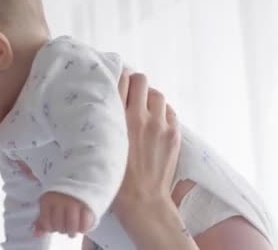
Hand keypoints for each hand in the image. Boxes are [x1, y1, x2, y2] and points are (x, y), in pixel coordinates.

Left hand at [34, 191, 94, 237]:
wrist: (80, 180)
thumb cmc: (61, 195)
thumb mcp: (48, 204)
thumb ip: (42, 220)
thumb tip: (37, 234)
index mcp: (48, 199)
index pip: (46, 223)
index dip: (50, 227)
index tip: (53, 225)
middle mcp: (60, 200)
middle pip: (59, 226)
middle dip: (61, 229)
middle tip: (64, 226)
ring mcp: (74, 203)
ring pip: (71, 228)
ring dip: (72, 231)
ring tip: (72, 229)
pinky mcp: (87, 206)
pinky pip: (85, 225)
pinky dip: (83, 229)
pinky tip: (80, 225)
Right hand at [113, 71, 181, 238]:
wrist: (142, 200)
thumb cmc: (117, 177)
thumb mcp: (104, 145)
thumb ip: (107, 122)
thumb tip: (110, 105)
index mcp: (118, 119)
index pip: (121, 82)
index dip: (119, 78)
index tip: (117, 81)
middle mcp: (139, 117)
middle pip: (141, 81)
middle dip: (136, 83)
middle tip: (131, 92)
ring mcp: (159, 125)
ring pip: (157, 94)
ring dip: (150, 97)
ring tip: (144, 107)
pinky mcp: (173, 135)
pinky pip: (170, 111)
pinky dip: (163, 111)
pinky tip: (156, 120)